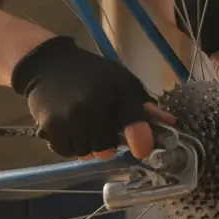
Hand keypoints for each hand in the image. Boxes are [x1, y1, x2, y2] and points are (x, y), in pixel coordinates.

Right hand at [10, 36, 175, 161]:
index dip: (142, 143)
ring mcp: (69, 119)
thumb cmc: (92, 74)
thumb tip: (170, 125)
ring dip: (88, 146)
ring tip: (85, 128)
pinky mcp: (50, 127)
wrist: (49, 65)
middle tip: (102, 129)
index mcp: (117, 93)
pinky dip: (70, 146)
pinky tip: (70, 130)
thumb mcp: (122, 82)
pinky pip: (67, 152)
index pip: (135, 126)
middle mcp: (92, 107)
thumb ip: (143, 106)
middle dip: (107, 144)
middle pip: (106, 149)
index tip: (141, 150)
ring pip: (86, 153)